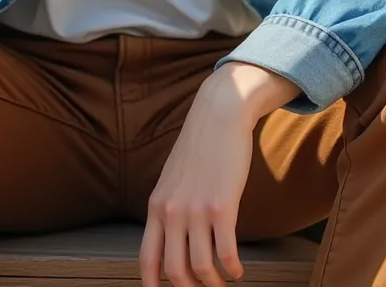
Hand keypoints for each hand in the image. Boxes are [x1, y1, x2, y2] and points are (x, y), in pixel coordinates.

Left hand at [139, 69, 255, 286]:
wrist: (218, 115)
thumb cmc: (200, 147)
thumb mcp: (173, 178)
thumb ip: (170, 207)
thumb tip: (174, 239)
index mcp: (156, 206)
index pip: (147, 260)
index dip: (154, 286)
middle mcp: (171, 212)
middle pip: (175, 272)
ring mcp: (196, 210)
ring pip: (202, 269)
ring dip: (215, 285)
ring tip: (225, 282)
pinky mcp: (222, 206)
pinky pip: (226, 254)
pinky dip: (233, 270)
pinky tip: (238, 270)